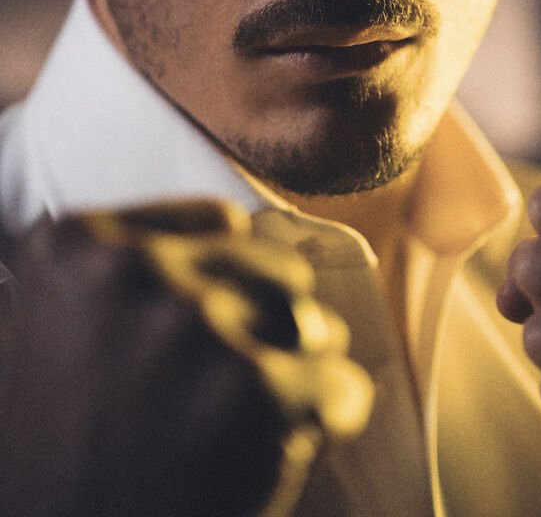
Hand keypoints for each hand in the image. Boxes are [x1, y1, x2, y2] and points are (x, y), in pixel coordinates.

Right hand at [0, 199, 372, 516]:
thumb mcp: (74, 319)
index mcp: (81, 244)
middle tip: (223, 382)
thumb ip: (143, 261)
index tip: (206, 320)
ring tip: (241, 417)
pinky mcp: (251, 390)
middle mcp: (133, 270)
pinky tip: (274, 447)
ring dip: (297, 368)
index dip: (225, 279)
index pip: (221, 221)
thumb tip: (246, 229)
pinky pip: (341, 386)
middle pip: (275, 266)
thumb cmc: (71, 442)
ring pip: (315, 323)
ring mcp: (192, 324)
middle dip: (267, 322)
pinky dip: (325, 420)